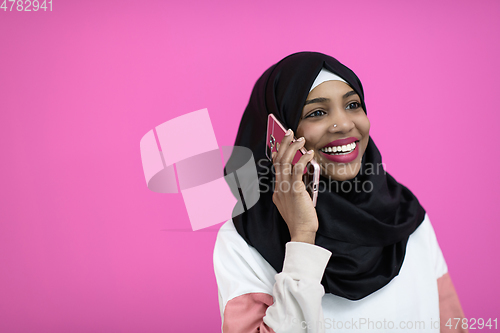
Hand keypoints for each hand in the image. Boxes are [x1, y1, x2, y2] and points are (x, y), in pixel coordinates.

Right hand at [272, 129, 318, 243]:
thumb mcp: (293, 202)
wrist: (301, 232)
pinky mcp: (295, 191)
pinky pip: (297, 170)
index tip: (282, 142)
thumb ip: (293, 189)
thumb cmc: (301, 219)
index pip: (276, 166)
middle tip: (289, 132)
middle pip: (278, 160)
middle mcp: (279, 187)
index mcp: (278, 189)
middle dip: (283, 143)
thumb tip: (300, 176)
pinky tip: (309, 153)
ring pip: (285, 162)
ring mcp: (286, 188)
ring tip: (300, 139)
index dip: (278, 151)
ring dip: (293, 147)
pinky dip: (303, 159)